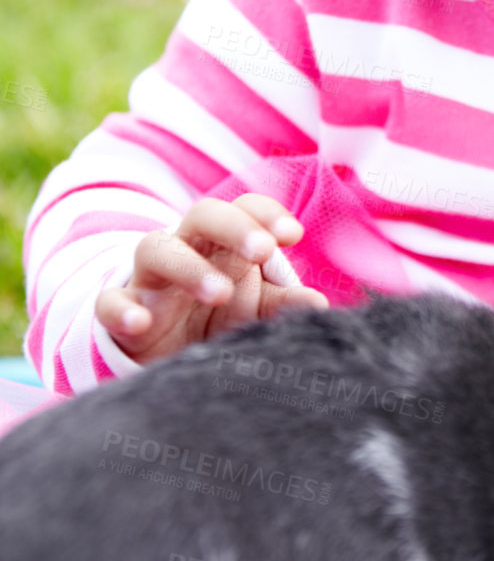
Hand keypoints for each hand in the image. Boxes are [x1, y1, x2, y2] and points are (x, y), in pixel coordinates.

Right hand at [95, 194, 328, 363]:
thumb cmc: (217, 317)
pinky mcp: (121, 310)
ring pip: (156, 249)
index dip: (266, 214)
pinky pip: (109, 301)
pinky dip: (120, 310)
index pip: (244, 209)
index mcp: (224, 243)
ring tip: (221, 294)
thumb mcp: (255, 311)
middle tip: (262, 251)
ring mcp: (149, 278)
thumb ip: (283, 305)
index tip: (292, 234)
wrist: (163, 351)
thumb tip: (318, 304)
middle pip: (203, 214)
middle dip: (234, 226)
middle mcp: (187, 249)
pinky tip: (140, 322)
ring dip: (189, 267)